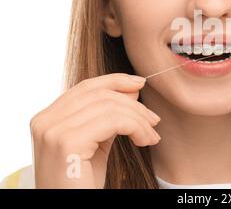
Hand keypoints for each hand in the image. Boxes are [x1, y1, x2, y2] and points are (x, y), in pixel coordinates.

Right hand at [30, 73, 159, 187]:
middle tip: (153, 120)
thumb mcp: (96, 143)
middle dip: (133, 103)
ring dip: (139, 119)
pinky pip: (113, 121)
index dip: (115, 81)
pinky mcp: (67, 142)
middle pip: (99, 94)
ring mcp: (53, 131)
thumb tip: (133, 89)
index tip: (140, 83)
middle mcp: (44, 121)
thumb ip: (108, 116)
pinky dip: (136, 127)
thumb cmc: (82, 183)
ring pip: (109, 106)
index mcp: (47, 118)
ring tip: (151, 135)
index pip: (86, 87)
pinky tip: (144, 141)